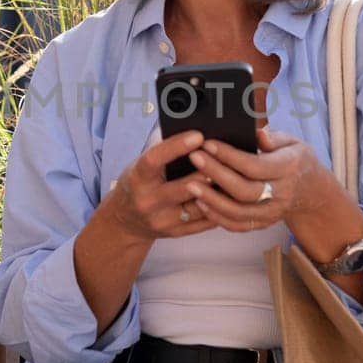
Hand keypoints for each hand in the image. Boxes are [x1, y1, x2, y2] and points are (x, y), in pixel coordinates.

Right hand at [106, 128, 221, 243]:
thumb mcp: (140, 165)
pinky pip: (204, 222)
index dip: (176, 147)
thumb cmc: (139, 183)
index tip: (198, 135)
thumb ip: (161, 148)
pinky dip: (219, 209)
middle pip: (183, 188)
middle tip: (227, 158)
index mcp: (137, 179)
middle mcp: (148, 202)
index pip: (154, 161)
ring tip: (235, 177)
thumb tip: (188, 128)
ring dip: (218, 192)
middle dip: (207, 172)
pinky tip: (231, 197)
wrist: (126, 220)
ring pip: (198, 207)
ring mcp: (163, 220)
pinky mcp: (176, 233)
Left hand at [181, 121, 329, 233]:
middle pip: (244, 190)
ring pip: (239, 212)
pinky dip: (217, 217)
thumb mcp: (292, 142)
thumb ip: (274, 137)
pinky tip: (201, 203)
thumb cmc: (295, 160)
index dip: (229, 156)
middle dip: (216, 174)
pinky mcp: (263, 223)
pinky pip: (238, 225)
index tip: (207, 144)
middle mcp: (281, 193)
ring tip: (190, 185)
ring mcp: (272, 212)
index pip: (255, 165)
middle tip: (194, 159)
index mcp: (288, 168)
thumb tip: (257, 134)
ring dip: (212, 200)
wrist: (311, 191)